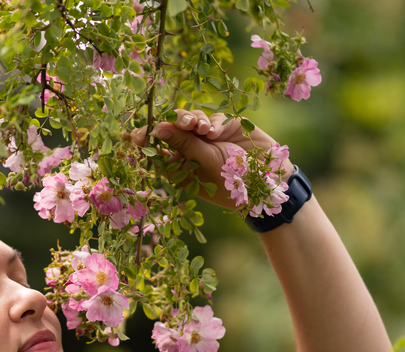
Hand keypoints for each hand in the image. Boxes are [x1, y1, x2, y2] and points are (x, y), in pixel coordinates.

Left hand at [129, 109, 293, 210]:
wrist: (267, 180)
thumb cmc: (232, 181)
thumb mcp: (204, 163)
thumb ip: (182, 142)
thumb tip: (157, 127)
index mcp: (179, 166)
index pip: (156, 149)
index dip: (147, 139)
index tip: (137, 135)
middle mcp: (191, 150)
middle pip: (172, 128)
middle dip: (173, 122)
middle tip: (178, 122)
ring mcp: (208, 137)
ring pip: (191, 118)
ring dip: (192, 119)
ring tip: (199, 127)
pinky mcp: (225, 126)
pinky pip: (213, 117)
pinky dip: (212, 122)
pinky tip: (214, 132)